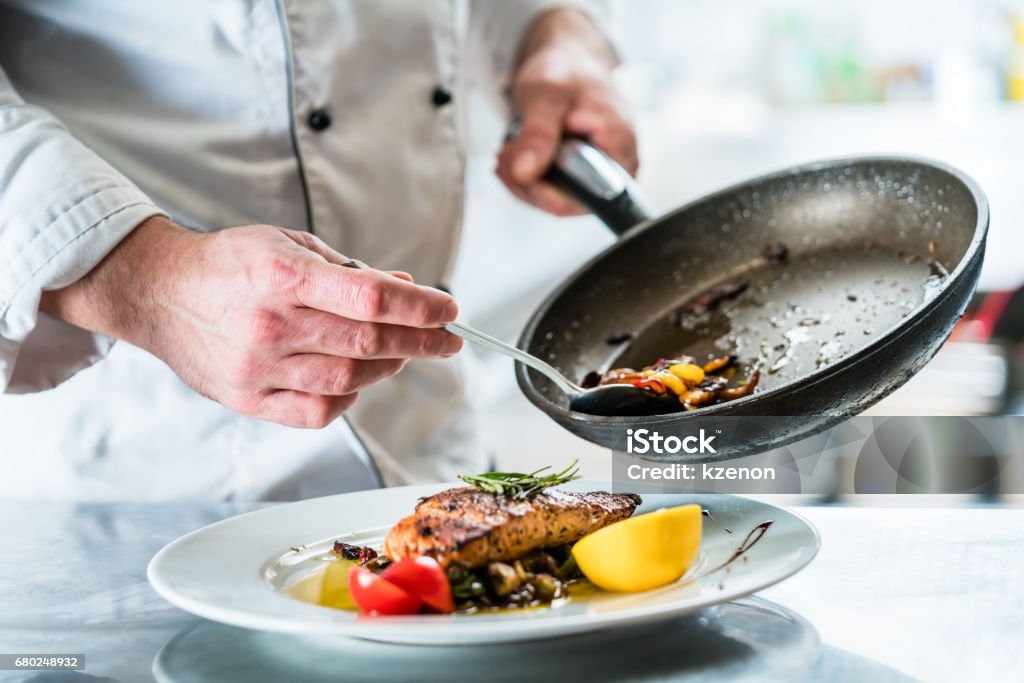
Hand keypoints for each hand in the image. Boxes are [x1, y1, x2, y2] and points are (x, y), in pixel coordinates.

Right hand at [40, 217, 461, 427]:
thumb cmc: (229, 264)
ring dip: (390, 367)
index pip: (371, 296)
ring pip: (349, 380)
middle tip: (448, 339)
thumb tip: (406, 286)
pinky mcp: (248, 398)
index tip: (449, 310)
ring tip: (403, 352)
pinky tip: (358, 380)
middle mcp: (270, 323)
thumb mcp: (289, 244)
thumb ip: (349, 269)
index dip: (420, 306)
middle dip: (421, 341)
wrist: (159, 293)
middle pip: (368, 342)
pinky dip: (350, 397)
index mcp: (281, 274)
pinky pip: (317, 410)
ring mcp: (258, 366)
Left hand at [496, 8, 637, 215]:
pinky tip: (517, 155)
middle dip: (527, 182)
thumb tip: (525, 174)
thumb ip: (538, 134)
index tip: (516, 164)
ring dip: (521, 180)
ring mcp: (599, 175)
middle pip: (566, 204)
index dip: (544, 191)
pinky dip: (526, 176)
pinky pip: (551, 190)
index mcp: (620, 150)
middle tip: (505, 152)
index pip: (584, 198)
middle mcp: (617, 170)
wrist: (568, 60)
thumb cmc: (567, 70)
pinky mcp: (582, 177)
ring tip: (508, 148)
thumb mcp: (547, 95)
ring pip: (553, 200)